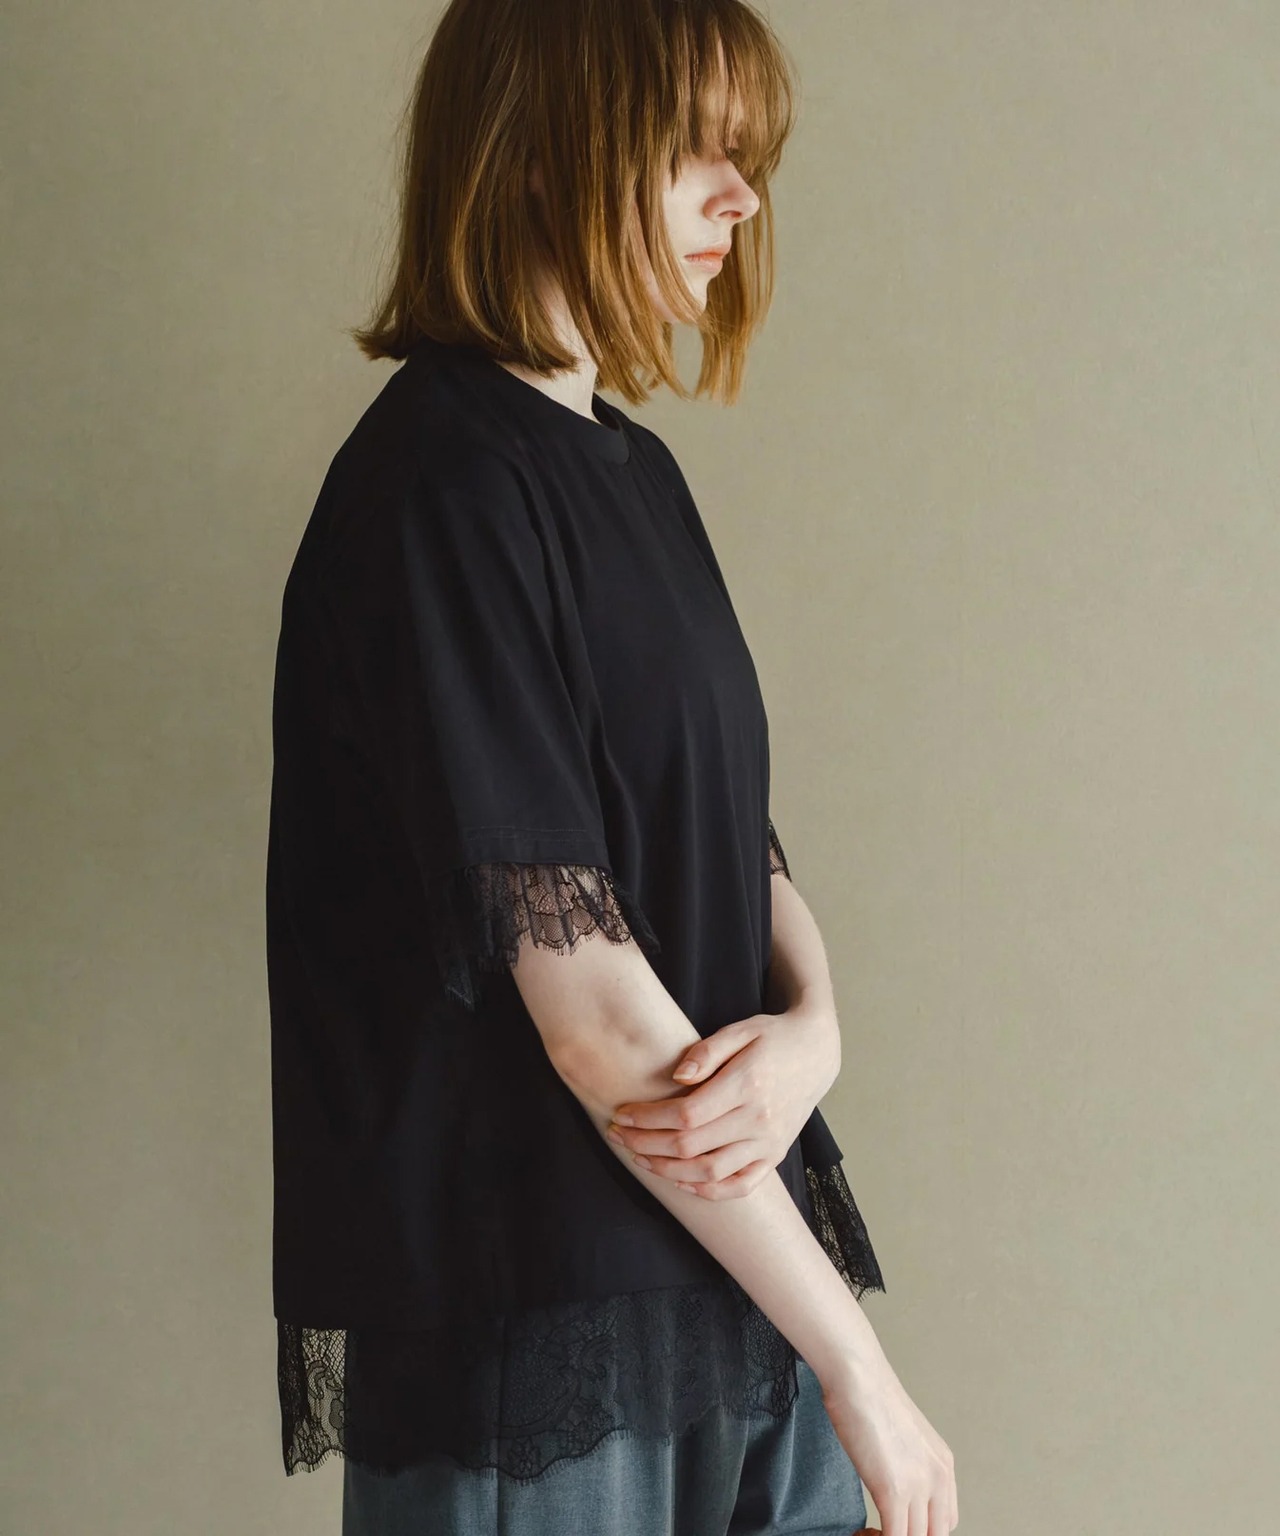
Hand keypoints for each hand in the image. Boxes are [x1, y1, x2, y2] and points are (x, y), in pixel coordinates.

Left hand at [606, 1002, 840, 1198]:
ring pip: (710, 1173)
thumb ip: (707, 1051)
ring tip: (640, 1158)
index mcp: (748, 1085)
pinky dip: (708, 1192)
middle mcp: (759, 1120)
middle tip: (618, 1136)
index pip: (686, 1113)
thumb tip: (677, 1076)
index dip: (648, 1119)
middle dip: (646, 1144)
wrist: (816, 1052)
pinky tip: (681, 1182)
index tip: (622, 1114)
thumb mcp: (741, 1029)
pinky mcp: (775, 1155)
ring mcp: (769, 1143)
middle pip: (691, 1146)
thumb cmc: (772, 1036)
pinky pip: (740, 1186)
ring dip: (668, 1171)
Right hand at [821, 1357, 957, 1534]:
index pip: (946, 1521)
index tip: (894, 1527)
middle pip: (935, 1535)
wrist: (858, 1375)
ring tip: (866, 1534)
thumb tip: (892, 1483)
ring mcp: (919, 1485)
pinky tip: (860, 1532)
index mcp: (944, 1464)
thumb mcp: (902, 1435)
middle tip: (879, 1531)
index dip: (921, 1531)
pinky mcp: (894, 1491)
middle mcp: (939, 1477)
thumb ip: (907, 1463)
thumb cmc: (868, 1396)